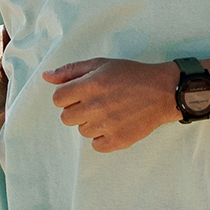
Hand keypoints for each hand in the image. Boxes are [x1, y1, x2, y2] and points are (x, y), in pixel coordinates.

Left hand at [42, 58, 178, 152]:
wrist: (163, 91)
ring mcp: (106, 125)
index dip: (67, 96)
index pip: (58, 99)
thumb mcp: (101, 64)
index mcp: (90, 85)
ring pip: (82, 131)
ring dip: (91, 123)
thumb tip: (46, 77)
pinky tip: (114, 125)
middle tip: (96, 103)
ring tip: (109, 112)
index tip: (80, 94)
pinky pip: (96, 145)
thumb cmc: (132, 75)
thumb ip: (72, 71)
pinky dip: (103, 138)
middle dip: (77, 110)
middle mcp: (96, 106)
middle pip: (66, 117)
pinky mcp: (117, 140)